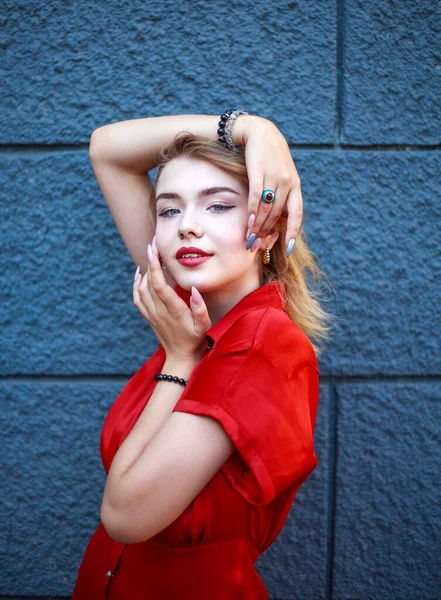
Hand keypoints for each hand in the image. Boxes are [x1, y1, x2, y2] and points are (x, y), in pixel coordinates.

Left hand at [133, 239, 211, 360]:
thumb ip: (200, 308)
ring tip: (151, 255)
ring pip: (140, 289)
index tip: (154, 249)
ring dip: (144, 270)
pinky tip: (139, 273)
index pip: (159, 285)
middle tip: (154, 243)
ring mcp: (152, 314)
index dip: (155, 266)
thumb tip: (195, 289)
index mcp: (173, 310)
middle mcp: (159, 311)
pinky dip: (136, 284)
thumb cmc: (195, 339)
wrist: (180, 357)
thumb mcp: (204, 325)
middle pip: (149, 282)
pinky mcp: (148, 316)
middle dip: (150, 261)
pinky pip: (137, 298)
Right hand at [237, 116, 302, 255]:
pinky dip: (253, 211)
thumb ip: (282, 194)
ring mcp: (275, 176)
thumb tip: (276, 218)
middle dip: (266, 232)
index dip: (292, 232)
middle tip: (256, 246)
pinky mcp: (260, 171)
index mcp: (296, 186)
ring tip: (250, 239)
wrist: (261, 132)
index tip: (287, 248)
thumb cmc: (271, 158)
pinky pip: (257, 196)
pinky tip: (249, 222)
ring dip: (257, 226)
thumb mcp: (282, 175)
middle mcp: (288, 182)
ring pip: (267, 208)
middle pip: (277, 214)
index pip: (296, 214)